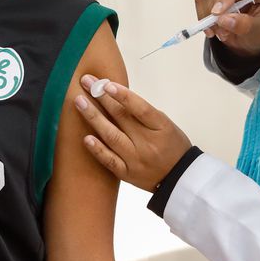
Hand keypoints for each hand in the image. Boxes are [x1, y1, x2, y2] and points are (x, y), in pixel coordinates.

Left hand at [74, 75, 190, 192]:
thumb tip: (115, 96)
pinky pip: (110, 161)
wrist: (179, 178)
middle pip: (122, 118)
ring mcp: (136, 159)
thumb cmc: (172, 146)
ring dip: (94, 118)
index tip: (106, 84)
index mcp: (161, 128)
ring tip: (80, 102)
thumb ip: (142, 113)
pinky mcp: (127, 174)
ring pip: (112, 136)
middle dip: (102, 98)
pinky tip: (86, 138)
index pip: (140, 109)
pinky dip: (98, 149)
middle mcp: (147, 143)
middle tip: (87, 83)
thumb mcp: (165, 124)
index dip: (123, 96)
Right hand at [194, 0, 259, 56]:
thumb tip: (224, 20)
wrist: (254, 33)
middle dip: (216, 10)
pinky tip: (212, 27)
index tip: (217, 14)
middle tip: (220, 32)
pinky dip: (202, 14)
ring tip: (219, 32)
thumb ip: (244, 25)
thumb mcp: (259, 32)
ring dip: (208, 14)